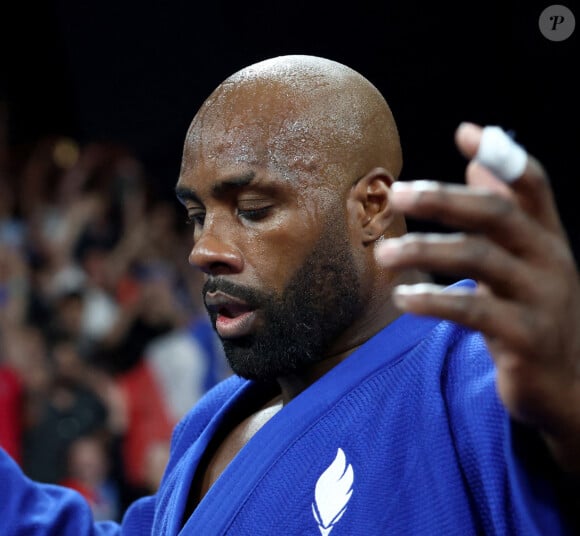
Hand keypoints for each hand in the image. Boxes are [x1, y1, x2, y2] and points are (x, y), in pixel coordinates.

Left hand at [376, 122, 579, 472]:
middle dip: (445, 199)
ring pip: (480, 259)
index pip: (533, 184)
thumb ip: (504, 210)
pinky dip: (435, 301)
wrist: (571, 385)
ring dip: (425, 250)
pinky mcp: (526, 338)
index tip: (465, 134)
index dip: (502, 155)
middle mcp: (549, 260)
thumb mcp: (524, 258)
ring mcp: (541, 299)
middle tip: (397, 192)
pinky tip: (402, 297)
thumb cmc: (534, 310)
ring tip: (384, 254)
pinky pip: (474, 312)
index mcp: (545, 237)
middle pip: (498, 213)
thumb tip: (476, 160)